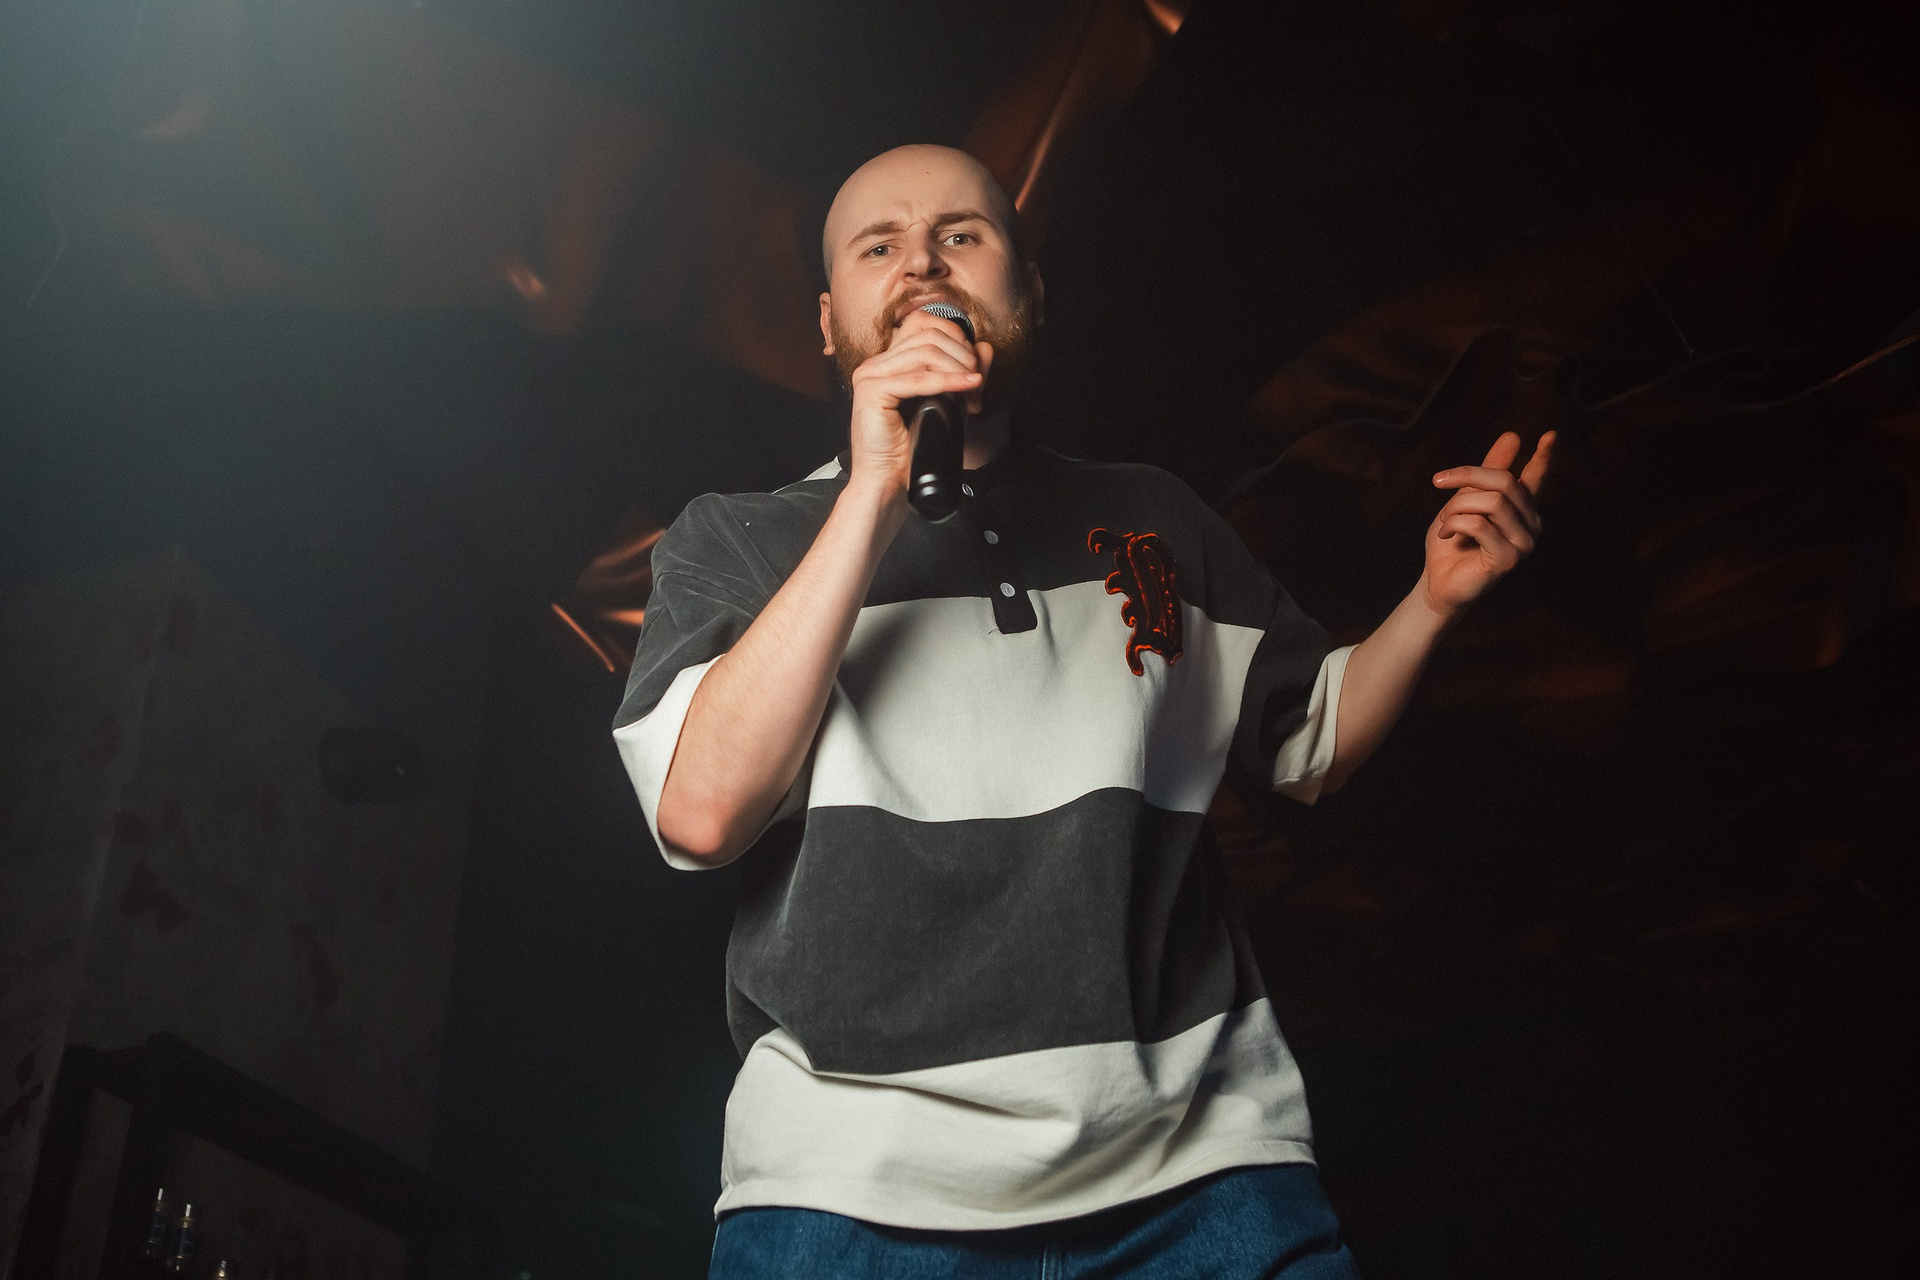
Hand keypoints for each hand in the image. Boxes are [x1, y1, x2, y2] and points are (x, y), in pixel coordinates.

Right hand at [845, 308, 991, 502]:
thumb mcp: (944, 402)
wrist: (887, 481)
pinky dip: (949, 381)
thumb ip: (961, 374)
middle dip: (961, 355)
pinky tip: (968, 386)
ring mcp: (869, 375)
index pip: (924, 326)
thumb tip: (984, 348)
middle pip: (928, 336)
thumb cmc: (911, 448)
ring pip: (925, 353)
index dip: (956, 339)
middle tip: (977, 382)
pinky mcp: (872, 391)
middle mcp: (875, 364)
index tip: (974, 367)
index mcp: (887, 362)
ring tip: (973, 387)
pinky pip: (918, 379)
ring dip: (958, 368)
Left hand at [1420, 430, 1554, 617]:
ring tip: (1445, 520)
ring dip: (1457, 506)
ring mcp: (1524, 543)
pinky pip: (1479, 524)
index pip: (1536, 478)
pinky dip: (1454, 524)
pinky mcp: (1509, 559)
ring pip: (1493, 502)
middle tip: (1439, 481)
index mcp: (1522, 507)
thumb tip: (1513, 437)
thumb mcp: (1465, 499)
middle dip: (1468, 477)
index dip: (1544, 456)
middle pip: (1505, 482)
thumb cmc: (1452, 541)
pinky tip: (1447, 534)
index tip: (1551, 434)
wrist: (1438, 581)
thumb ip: (1488, 472)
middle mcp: (1530, 524)